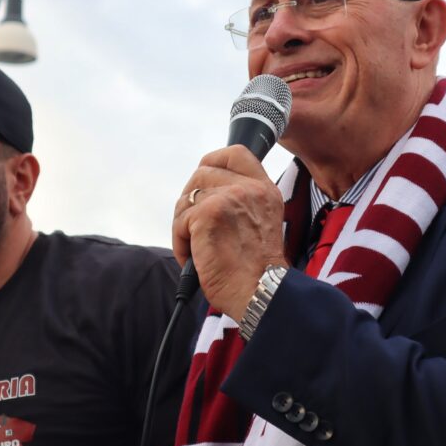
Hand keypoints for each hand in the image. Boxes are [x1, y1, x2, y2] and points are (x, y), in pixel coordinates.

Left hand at [173, 145, 287, 319]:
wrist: (260, 292)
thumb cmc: (257, 270)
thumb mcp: (262, 223)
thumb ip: (243, 202)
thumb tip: (207, 193)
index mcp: (265, 190)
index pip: (235, 154)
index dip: (213, 162)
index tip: (204, 183)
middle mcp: (249, 189)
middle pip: (202, 174)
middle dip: (191, 200)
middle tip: (195, 229)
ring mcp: (229, 199)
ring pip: (187, 199)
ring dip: (184, 225)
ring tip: (198, 249)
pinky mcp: (207, 215)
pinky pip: (180, 222)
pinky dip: (180, 243)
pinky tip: (194, 258)